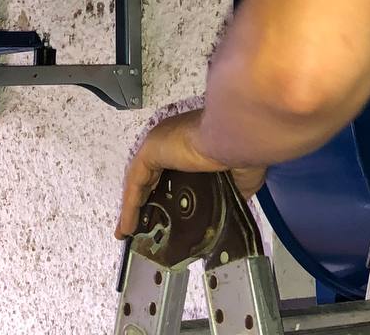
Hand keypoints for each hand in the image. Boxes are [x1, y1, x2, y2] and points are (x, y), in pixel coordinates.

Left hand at [115, 110, 267, 238]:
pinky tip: (127, 225)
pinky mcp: (151, 149)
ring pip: (141, 181)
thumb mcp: (240, 180)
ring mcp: (160, 143)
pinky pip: (135, 182)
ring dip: (134, 206)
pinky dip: (130, 204)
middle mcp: (173, 140)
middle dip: (146, 202)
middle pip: (153, 177)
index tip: (165, 216)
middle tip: (143, 227)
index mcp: (195, 144)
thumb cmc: (242, 153)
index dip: (167, 194)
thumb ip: (230, 193)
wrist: (236, 138)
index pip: (174, 172)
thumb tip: (231, 210)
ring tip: (128, 231)